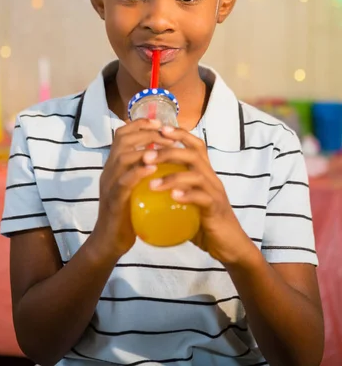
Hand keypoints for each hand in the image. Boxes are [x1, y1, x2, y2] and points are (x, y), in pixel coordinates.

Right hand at [92, 119, 175, 260]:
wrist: (109, 242)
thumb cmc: (126, 214)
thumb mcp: (134, 187)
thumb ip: (142, 171)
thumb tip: (162, 156)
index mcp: (114, 166)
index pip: (122, 135)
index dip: (139, 124)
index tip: (159, 122)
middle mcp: (109, 171)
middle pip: (122, 140)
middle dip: (145, 132)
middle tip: (165, 133)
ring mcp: (109, 185)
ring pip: (121, 157)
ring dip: (143, 149)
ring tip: (162, 147)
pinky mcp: (113, 201)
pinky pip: (124, 182)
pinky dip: (138, 173)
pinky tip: (153, 169)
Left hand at [144, 126, 254, 264]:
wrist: (229, 245)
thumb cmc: (205, 222)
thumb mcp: (188, 200)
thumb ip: (173, 190)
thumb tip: (145, 185)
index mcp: (205, 173)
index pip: (195, 145)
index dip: (180, 134)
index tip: (160, 129)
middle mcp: (211, 178)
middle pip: (193, 154)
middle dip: (168, 152)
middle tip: (146, 157)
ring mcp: (215, 193)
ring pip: (196, 175)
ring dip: (172, 177)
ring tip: (152, 183)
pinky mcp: (216, 209)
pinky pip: (203, 198)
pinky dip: (188, 195)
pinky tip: (174, 197)